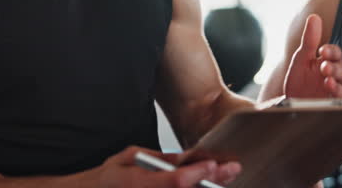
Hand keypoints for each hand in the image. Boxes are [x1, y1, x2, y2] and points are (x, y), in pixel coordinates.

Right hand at [98, 146, 240, 187]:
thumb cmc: (111, 178)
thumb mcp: (129, 157)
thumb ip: (159, 159)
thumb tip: (185, 158)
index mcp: (138, 183)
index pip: (176, 181)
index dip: (198, 173)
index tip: (213, 164)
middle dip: (213, 183)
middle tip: (231, 170)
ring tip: (224, 178)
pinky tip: (206, 185)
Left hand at [283, 14, 341, 98]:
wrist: (291, 103)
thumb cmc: (297, 79)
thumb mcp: (301, 58)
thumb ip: (309, 40)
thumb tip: (314, 17)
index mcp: (326, 61)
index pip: (335, 53)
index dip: (331, 51)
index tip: (322, 51)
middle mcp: (333, 73)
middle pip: (340, 67)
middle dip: (333, 67)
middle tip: (324, 68)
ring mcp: (335, 87)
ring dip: (337, 79)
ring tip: (327, 80)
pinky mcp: (334, 101)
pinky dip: (338, 92)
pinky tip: (330, 89)